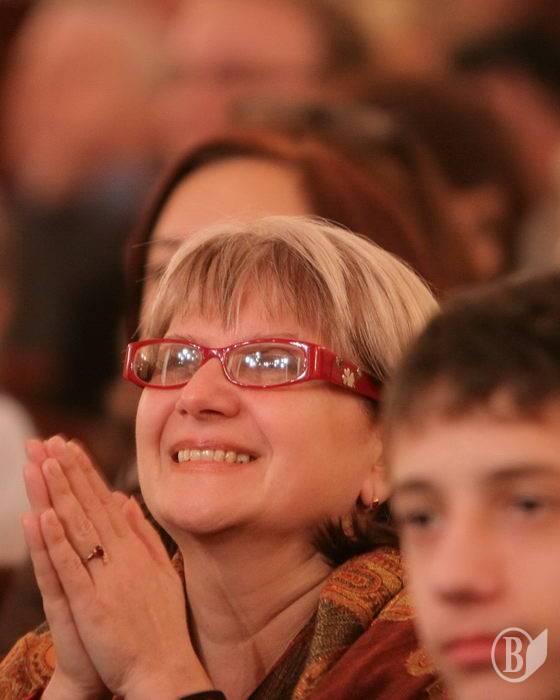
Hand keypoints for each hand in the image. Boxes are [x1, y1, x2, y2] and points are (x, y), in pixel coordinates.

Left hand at [31, 436, 211, 697]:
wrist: (165, 670)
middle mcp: (122, 557)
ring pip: (79, 529)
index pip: (105, 502)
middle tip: (49, 442)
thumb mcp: (160, 572)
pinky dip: (57, 542)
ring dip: (60, 494)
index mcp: (135, 549)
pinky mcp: (92, 605)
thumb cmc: (162, 624)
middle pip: (90, 507)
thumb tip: (127, 501)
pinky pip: (72, 568)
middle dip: (68, 472)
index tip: (69, 447)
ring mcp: (108, 579)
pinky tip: (44, 516)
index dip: (85, 473)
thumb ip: (143, 535)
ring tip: (43, 463)